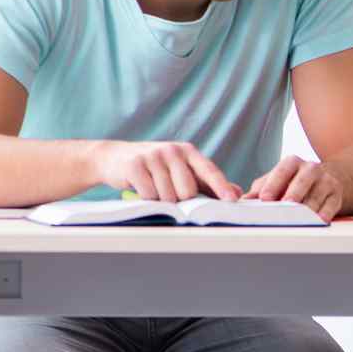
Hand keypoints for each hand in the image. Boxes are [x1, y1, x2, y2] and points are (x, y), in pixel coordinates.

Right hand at [94, 140, 238, 202]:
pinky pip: (150, 195)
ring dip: (162, 199)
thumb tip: (236, 192)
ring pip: (168, 196)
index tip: (231, 200)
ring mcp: (153, 156)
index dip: (221, 187)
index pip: (209, 171)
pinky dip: (147, 198)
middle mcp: (172, 150)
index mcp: (188, 151)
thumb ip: (207, 182)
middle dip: (180, 199)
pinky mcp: (135, 165)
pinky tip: (141, 187)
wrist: (116, 157)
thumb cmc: (155, 167)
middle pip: (188, 191)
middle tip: (168, 191)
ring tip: (154, 187)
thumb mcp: (181, 169)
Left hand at [246, 156, 349, 219]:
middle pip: (302, 181)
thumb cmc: (294, 182)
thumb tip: (242, 202)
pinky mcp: (336, 195)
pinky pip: (331, 205)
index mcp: (292, 162)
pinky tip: (318, 220)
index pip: (282, 172)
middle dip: (293, 193)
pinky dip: (324, 213)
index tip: (264, 198)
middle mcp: (311, 168)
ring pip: (317, 195)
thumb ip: (259, 190)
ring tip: (299, 218)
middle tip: (285, 205)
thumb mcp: (276, 180)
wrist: (325, 179)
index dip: (273, 184)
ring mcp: (326, 181)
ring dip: (308, 207)